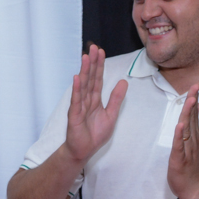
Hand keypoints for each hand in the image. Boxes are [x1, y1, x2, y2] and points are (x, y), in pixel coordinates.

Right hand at [65, 43, 127, 163]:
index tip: (100, 51)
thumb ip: (116, 98)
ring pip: (83, 86)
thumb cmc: (94, 134)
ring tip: (85, 57)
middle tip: (93, 48)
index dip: (99, 65)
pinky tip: (77, 78)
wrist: (82, 151)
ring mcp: (79, 106)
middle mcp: (86, 100)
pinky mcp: (74, 116)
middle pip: (90, 78)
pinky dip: (77, 89)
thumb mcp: (111, 115)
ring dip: (84, 71)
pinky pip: (76, 100)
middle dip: (92, 63)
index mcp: (94, 99)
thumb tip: (124, 81)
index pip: (97, 79)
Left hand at [167, 85, 198, 198]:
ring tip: (190, 100)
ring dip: (188, 114)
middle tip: (195, 86)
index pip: (193, 115)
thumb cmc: (191, 167)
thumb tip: (195, 109)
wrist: (195, 189)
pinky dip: (179, 135)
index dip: (193, 100)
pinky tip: (180, 125)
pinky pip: (179, 145)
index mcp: (194, 137)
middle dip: (192, 102)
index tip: (195, 86)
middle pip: (192, 118)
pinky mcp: (180, 159)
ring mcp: (187, 149)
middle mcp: (192, 141)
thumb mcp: (192, 145)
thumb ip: (193, 128)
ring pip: (187, 129)